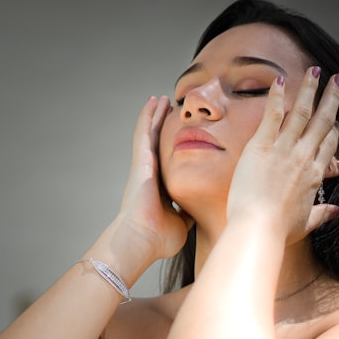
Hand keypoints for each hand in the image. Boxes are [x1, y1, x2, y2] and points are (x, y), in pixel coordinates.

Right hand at [115, 96, 194, 260]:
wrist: (141, 239)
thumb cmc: (158, 238)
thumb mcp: (182, 223)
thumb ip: (189, 213)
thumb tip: (198, 210)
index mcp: (159, 189)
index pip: (168, 163)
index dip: (174, 149)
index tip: (182, 138)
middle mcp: (150, 175)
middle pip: (158, 144)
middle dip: (164, 126)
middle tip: (170, 109)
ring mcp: (143, 166)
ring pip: (150, 134)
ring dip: (155, 116)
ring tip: (162, 99)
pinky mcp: (140, 160)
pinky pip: (143, 132)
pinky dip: (147, 116)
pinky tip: (153, 101)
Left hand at [226, 67, 338, 243]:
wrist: (258, 229)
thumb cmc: (278, 231)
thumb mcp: (306, 224)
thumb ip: (322, 214)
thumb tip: (337, 212)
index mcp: (314, 176)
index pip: (328, 145)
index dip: (333, 129)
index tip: (335, 118)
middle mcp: (304, 158)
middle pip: (322, 122)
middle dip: (330, 98)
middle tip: (336, 80)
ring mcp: (285, 150)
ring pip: (302, 112)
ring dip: (310, 89)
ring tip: (316, 70)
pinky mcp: (262, 146)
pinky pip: (273, 115)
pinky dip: (277, 96)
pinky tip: (280, 80)